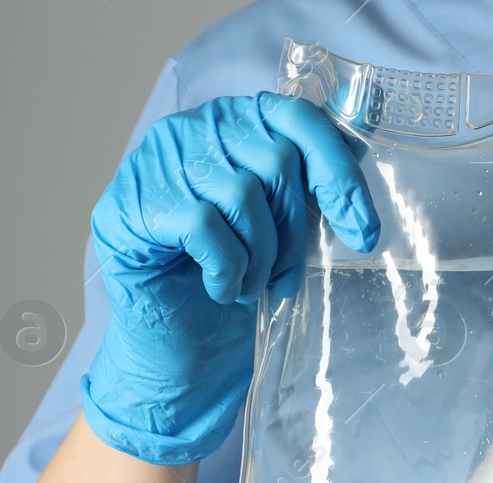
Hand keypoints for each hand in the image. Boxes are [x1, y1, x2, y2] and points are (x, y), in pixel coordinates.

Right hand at [83, 92, 379, 464]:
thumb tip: (365, 127)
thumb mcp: (288, 230)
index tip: (363, 233)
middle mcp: (190, 130)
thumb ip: (315, 181)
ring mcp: (152, 163)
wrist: (180, 353)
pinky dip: (225, 268)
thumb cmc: (234, 286)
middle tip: (283, 278)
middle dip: (294, 233)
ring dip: (259, 257)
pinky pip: (202, 225)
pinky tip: (221, 289)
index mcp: (234, 125)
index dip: (339, 173)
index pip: (299, 119)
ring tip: (248, 286)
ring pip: (240, 194)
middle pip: (276, 161)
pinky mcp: (127, 205)